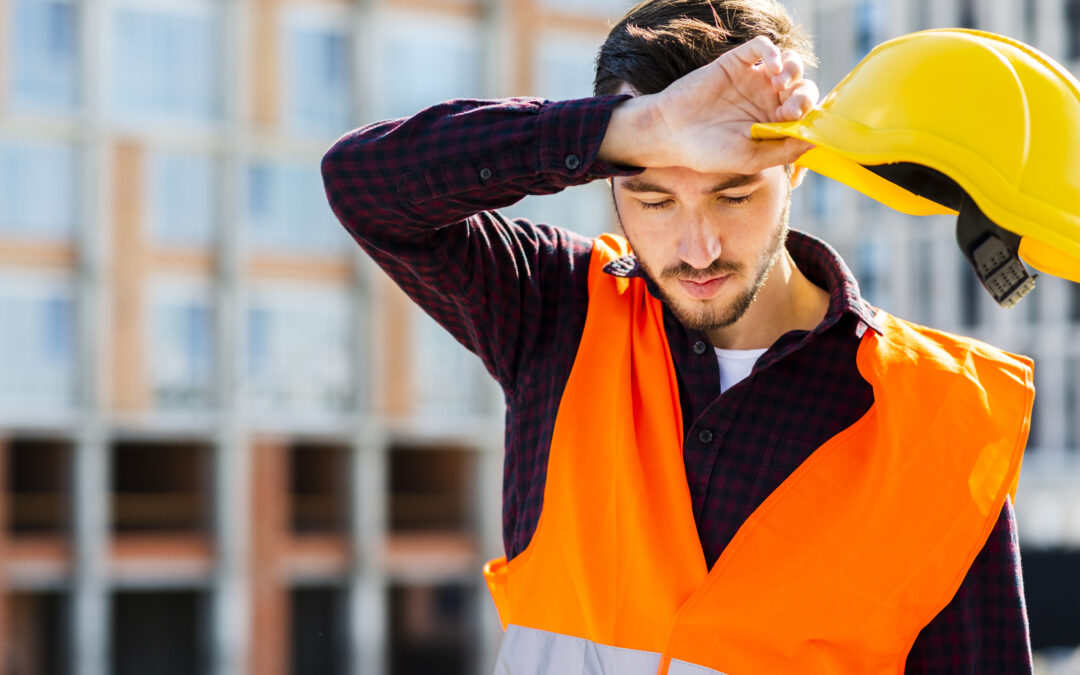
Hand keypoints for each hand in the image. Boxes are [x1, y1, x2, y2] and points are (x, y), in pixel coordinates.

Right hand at [599, 36, 817, 173]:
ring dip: (793, 71)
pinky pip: (763, 47)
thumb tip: (816, 141)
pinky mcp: (737, 62)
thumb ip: (784, 150)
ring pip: (790, 64)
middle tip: (788, 108)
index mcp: (772, 124)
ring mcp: (753, 79)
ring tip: (779, 84)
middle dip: (804, 96)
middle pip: (802, 88)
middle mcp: (766, 100)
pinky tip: (771, 67)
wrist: (670, 134)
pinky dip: (773, 52)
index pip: (805, 114)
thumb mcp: (750, 159)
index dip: (809, 115)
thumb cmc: (708, 152)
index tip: (794, 122)